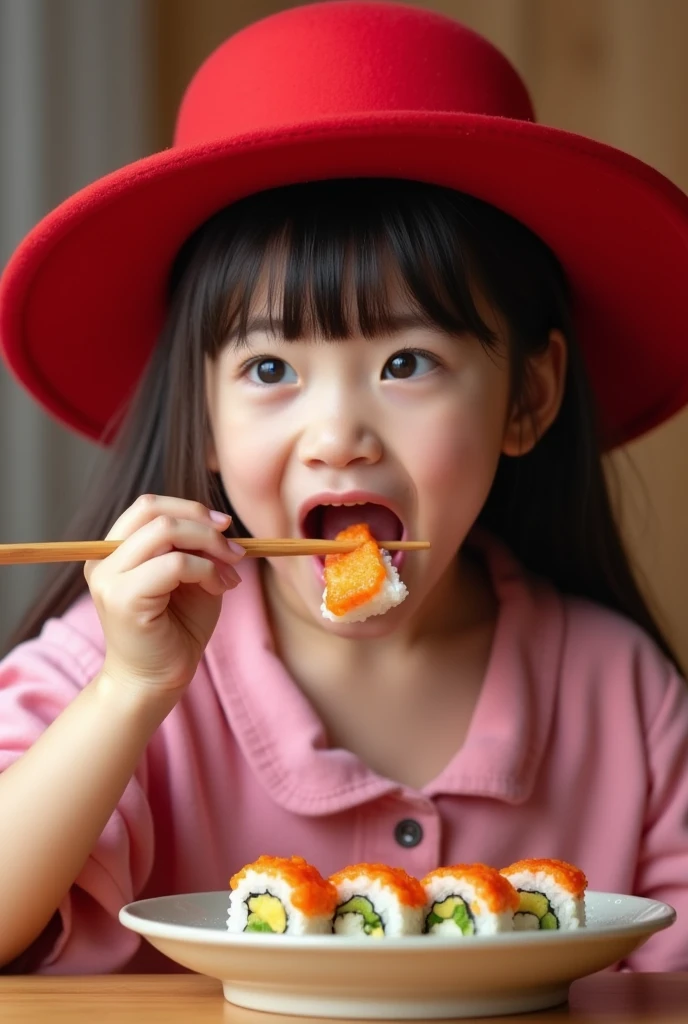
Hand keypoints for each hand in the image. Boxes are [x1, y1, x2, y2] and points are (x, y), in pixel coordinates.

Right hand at [85, 494, 243, 696]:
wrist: (156, 682)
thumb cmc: (176, 631)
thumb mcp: (191, 578)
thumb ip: (196, 548)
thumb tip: (219, 522)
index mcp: (115, 551)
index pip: (148, 506)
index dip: (189, 508)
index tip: (224, 525)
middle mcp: (104, 560)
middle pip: (154, 511)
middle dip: (202, 523)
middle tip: (234, 548)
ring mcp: (109, 578)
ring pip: (165, 531)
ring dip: (209, 546)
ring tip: (231, 572)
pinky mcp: (123, 598)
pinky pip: (175, 564)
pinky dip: (207, 570)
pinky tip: (220, 587)